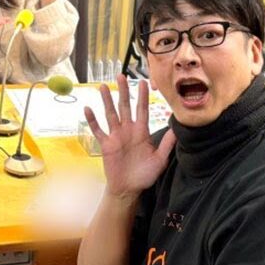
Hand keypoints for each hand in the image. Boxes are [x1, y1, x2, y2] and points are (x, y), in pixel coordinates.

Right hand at [83, 75, 176, 200]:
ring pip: (110, 114)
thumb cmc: (144, 175)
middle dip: (124, 91)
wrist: (128, 189)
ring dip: (106, 100)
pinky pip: (98, 130)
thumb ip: (167, 144)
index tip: (145, 81)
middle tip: (121, 75)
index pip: (142, 110)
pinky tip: (88, 109)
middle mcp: (128, 130)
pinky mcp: (106, 145)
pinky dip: (92, 120)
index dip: (143, 96)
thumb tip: (176, 128)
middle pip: (125, 106)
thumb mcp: (160, 160)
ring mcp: (116, 136)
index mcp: (142, 132)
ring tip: (103, 86)